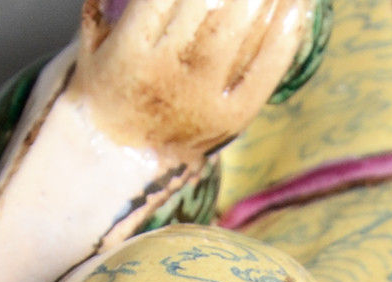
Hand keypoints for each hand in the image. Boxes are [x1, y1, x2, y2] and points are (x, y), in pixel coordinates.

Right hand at [74, 0, 311, 161]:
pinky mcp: (233, 118)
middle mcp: (169, 76)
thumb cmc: (110, 82)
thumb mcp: (94, 38)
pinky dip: (285, 35)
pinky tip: (297, 4)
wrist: (123, 155)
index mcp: (131, 52)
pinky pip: (265, 72)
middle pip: (207, 6)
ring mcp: (203, 99)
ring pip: (239, 33)